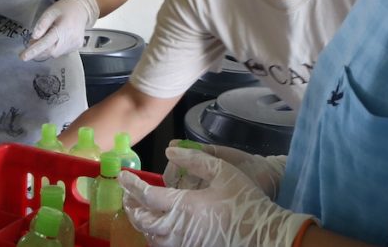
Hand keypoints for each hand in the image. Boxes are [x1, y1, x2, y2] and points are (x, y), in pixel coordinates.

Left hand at [20, 0, 99, 61]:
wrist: (82, 9)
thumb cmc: (65, 8)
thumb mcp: (51, 11)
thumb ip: (42, 24)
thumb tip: (34, 37)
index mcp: (63, 28)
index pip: (46, 43)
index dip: (34, 51)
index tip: (23, 57)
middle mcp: (70, 39)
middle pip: (50, 52)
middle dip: (39, 50)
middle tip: (32, 43)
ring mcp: (74, 44)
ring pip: (55, 53)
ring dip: (47, 49)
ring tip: (47, 36)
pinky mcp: (77, 47)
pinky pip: (61, 52)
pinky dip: (55, 48)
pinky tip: (56, 39)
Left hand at [120, 146, 312, 246]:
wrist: (265, 236)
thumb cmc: (245, 202)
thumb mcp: (223, 172)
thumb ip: (195, 160)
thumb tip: (171, 151)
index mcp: (183, 205)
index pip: (146, 195)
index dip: (130, 185)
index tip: (122, 176)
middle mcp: (177, 227)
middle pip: (142, 220)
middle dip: (130, 206)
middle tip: (127, 194)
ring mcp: (184, 244)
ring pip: (150, 236)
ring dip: (140, 222)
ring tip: (139, 210)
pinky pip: (164, 246)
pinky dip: (154, 236)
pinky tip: (159, 226)